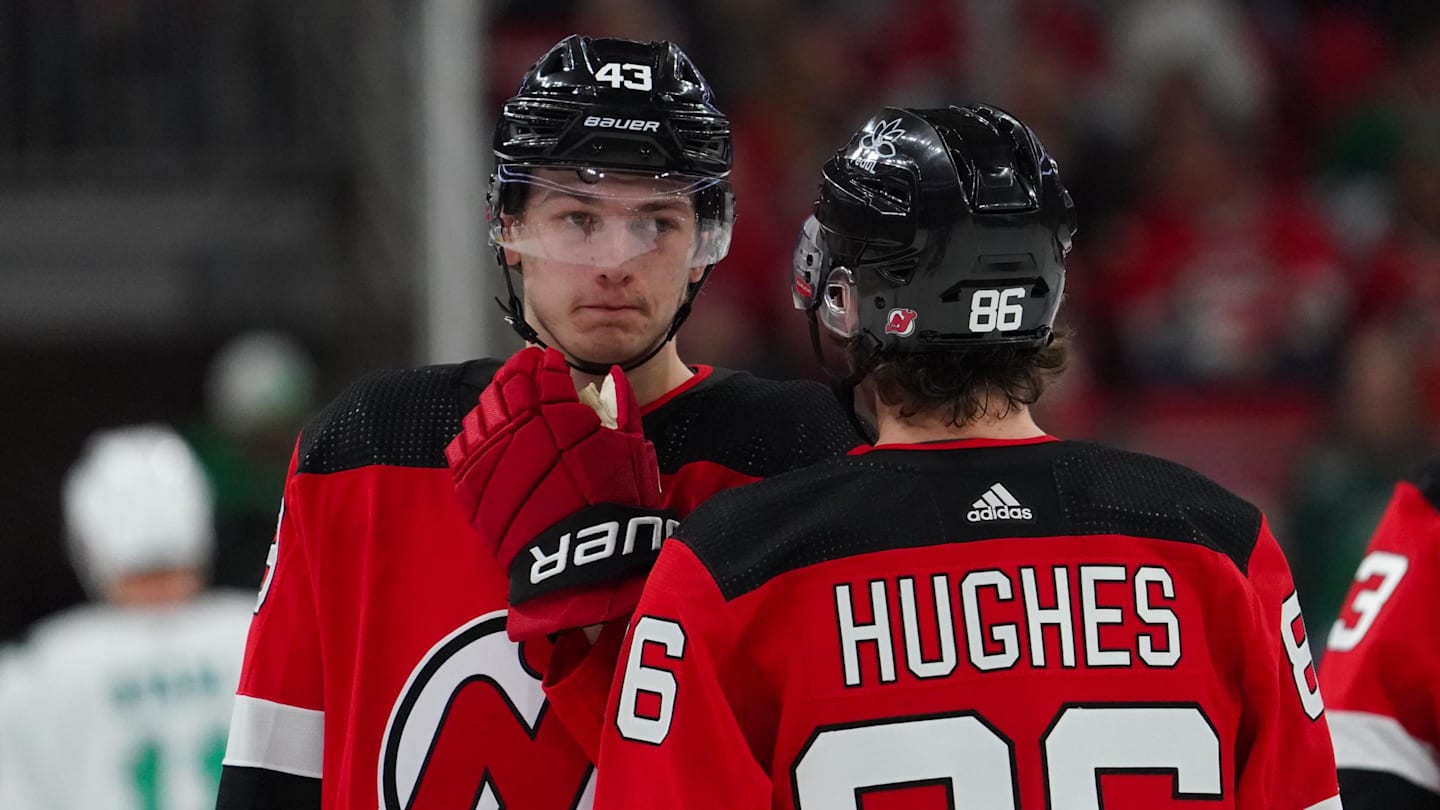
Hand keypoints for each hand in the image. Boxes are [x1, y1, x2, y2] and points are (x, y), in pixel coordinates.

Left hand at [447, 347, 671, 640]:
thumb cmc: (613, 507)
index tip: (547, 363)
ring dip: (493, 402)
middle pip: (507, 387)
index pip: (543, 373)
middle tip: (525, 375)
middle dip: (516, 376)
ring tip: (505, 404)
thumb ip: (622, 407)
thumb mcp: (632, 452)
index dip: (545, 364)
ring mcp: (490, 455)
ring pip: (481, 412)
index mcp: (559, 414)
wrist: (578, 563)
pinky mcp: (470, 485)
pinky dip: (473, 435)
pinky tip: (486, 436)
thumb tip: (611, 376)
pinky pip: (461, 446)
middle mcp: (519, 428)